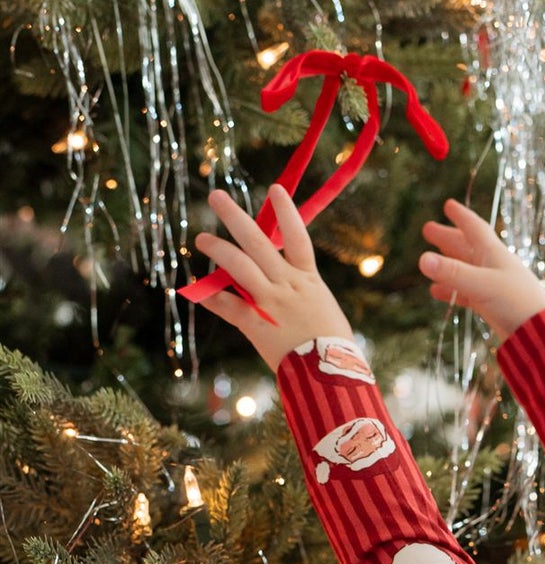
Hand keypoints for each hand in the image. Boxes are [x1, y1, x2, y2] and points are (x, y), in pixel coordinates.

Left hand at [194, 186, 355, 370]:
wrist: (332, 375)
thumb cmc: (334, 346)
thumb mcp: (324, 308)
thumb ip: (303, 290)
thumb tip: (287, 279)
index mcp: (308, 279)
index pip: (296, 237)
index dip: (286, 211)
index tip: (274, 188)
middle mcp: (287, 285)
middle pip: (259, 242)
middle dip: (235, 217)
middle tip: (216, 197)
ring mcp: (270, 303)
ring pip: (239, 267)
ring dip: (218, 249)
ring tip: (201, 239)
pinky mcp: (256, 325)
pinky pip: (228, 307)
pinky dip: (210, 298)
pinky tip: (192, 290)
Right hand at [419, 200, 544, 338]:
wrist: (539, 333)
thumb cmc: (516, 302)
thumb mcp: (481, 284)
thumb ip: (452, 273)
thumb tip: (422, 259)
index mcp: (494, 253)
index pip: (474, 228)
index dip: (461, 216)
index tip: (448, 205)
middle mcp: (494, 266)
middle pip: (467, 247)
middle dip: (448, 238)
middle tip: (428, 229)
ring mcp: (493, 286)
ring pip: (466, 270)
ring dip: (448, 264)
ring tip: (428, 261)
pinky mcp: (492, 306)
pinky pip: (468, 293)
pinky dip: (452, 290)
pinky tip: (437, 292)